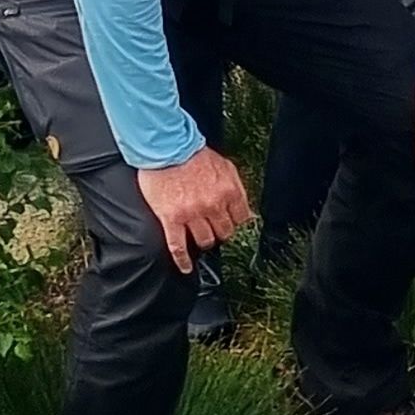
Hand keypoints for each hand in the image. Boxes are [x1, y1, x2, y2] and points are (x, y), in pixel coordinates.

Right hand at [135, 144, 251, 271]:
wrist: (167, 146)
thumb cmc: (194, 154)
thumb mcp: (225, 166)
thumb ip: (237, 189)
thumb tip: (247, 212)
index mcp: (229, 191)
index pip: (241, 219)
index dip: (235, 222)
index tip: (230, 223)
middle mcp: (213, 204)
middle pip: (224, 233)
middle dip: (220, 232)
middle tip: (214, 229)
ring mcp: (192, 214)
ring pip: (205, 242)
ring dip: (204, 241)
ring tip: (200, 237)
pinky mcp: (172, 219)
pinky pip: (178, 247)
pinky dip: (183, 261)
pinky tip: (186, 267)